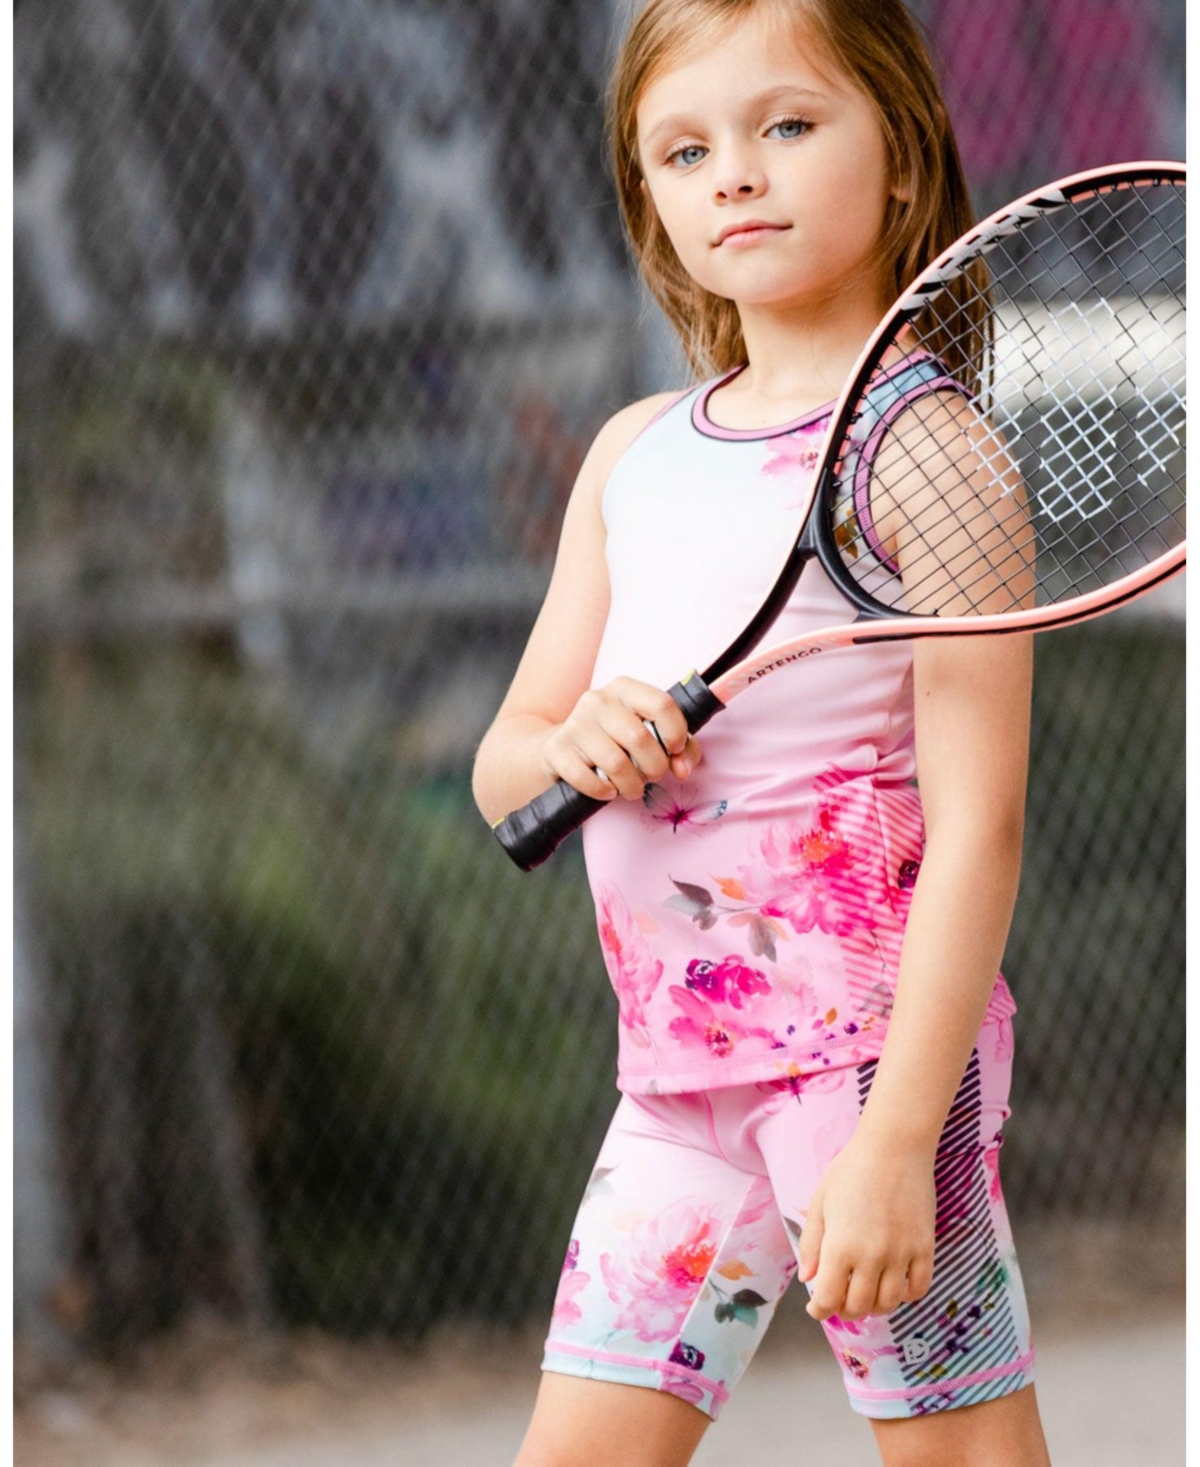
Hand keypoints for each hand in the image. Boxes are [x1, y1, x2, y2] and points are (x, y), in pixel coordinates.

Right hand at [539, 677, 702, 802]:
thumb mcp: (650, 736)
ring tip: (631, 788)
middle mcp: (597, 700)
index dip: (676, 734)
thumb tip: (682, 769)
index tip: (674, 751)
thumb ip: (681, 749)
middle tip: (652, 776)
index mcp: (624, 689)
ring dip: (631, 785)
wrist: (562, 750)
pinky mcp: (556, 749)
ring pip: (616, 763)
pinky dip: (603, 792)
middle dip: (654, 768)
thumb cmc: (616, 743)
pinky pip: (586, 778)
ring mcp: (574, 723)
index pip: (662, 705)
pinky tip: (608, 791)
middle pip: (640, 738)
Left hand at [797, 1131, 936, 1322]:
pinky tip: (894, 1284)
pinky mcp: (925, 1248)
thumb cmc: (851, 1170)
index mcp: (840, 1246)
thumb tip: (808, 1279)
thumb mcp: (820, 1202)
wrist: (894, 1148)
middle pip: (859, 1307)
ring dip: (874, 1306)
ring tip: (866, 1293)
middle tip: (840, 1299)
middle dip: (845, 1310)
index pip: (829, 1299)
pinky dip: (905, 1295)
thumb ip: (812, 1244)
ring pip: (888, 1304)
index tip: (817, 1308)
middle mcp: (871, 1257)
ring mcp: (901, 1255)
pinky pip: (918, 1289)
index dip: (820, 1310)